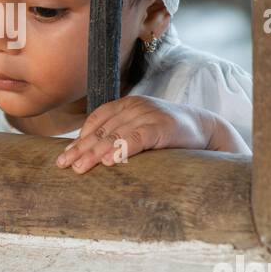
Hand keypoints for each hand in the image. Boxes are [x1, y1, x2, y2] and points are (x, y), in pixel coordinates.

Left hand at [54, 95, 247, 172]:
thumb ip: (122, 135)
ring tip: (80, 167)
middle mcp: (136, 106)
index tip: (65, 155)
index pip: (98, 119)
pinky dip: (120, 149)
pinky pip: (137, 139)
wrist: (207, 129)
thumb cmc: (170, 134)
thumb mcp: (142, 129)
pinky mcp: (162, 127)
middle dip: (81, 148)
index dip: (80, 137)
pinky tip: (108, 161)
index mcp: (128, 104)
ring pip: (115, 134)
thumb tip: (92, 155)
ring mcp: (149, 115)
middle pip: (102, 128)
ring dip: (94, 152)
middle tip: (64, 165)